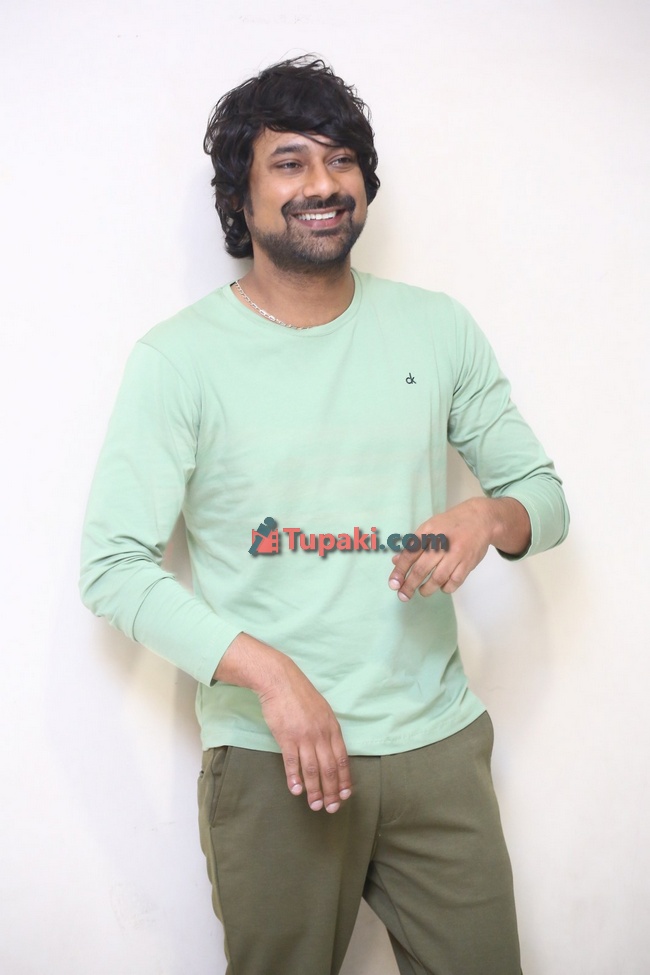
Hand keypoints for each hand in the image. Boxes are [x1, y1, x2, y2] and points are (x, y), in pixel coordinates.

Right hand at [258, 660, 351, 813]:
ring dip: (314, 790)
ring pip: (312, 769)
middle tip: (331, 808)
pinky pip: (292, 762)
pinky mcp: (286, 737)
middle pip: (329, 768)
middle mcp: (321, 734)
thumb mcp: (323, 711)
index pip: (342, 759)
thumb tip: (332, 753)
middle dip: (332, 791)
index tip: (345, 796)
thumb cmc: (301, 696)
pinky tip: (296, 791)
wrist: (281, 681)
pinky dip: (294, 778)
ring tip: (315, 805)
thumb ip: (328, 732)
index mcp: (332, 728)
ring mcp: (304, 736)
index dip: (344, 780)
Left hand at [388, 497, 529, 599]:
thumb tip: (396, 562)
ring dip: (426, 589)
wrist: (480, 519)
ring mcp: (456, 553)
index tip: (393, 584)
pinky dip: (446, 588)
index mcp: (428, 532)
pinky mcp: (468, 562)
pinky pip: (455, 581)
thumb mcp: (429, 528)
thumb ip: (413, 545)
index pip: (409, 554)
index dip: (399, 571)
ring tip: (422, 591)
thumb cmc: (450, 524)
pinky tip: (441, 587)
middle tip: (403, 595)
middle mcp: (441, 542)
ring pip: (438, 578)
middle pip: (421, 569)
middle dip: (409, 585)